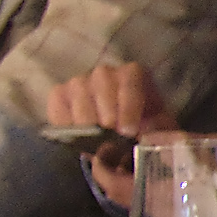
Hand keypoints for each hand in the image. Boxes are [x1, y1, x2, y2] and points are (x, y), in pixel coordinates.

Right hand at [35, 64, 174, 208]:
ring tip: (93, 138)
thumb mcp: (158, 133)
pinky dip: (63, 118)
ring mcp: (82, 82)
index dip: (129, 103)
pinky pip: (57, 100)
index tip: (128, 130)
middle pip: (102, 78)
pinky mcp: (61, 95)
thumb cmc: (144, 134)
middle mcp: (107, 73)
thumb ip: (159, 134)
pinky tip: (75, 136)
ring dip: (86, 115)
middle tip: (109, 131)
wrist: (121, 143)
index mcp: (135, 76)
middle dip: (107, 108)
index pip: (131, 76)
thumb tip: (152, 140)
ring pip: (78, 87)